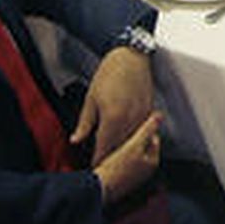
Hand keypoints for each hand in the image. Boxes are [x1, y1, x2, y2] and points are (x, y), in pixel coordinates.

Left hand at [72, 45, 155, 165]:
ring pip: (133, 142)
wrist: (130, 56)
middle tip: (103, 164)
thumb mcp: (91, 99)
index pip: (105, 148)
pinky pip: (141, 131)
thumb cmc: (109, 74)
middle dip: (111, 157)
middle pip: (120, 148)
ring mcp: (141, 116)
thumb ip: (84, 124)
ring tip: (115, 156)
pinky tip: (128, 140)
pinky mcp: (149, 111)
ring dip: (123, 149)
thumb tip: (76, 140)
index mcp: (112, 118)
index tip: (93, 166)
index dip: (98, 159)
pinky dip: (134, 137)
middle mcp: (129, 120)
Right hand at [92, 110, 162, 203]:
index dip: (144, 127)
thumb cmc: (117, 168)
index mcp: (153, 161)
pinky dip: (118, 155)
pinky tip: (109, 152)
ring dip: (125, 145)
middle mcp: (146, 170)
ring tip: (114, 137)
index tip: (134, 118)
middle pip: (143, 146)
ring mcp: (134, 175)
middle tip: (123, 126)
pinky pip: (123, 161)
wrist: (98, 190)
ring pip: (132, 153)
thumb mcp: (134, 144)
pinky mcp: (122, 178)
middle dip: (135, 136)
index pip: (153, 137)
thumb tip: (160, 114)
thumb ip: (147, 130)